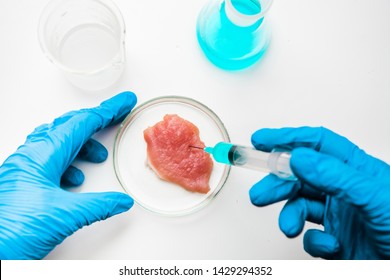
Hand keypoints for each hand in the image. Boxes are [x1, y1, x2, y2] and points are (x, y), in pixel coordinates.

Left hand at [0, 92, 136, 258]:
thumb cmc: (12, 231)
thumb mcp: (65, 216)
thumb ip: (99, 205)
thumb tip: (121, 201)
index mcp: (42, 155)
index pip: (81, 123)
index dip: (107, 111)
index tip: (124, 102)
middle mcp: (32, 156)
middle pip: (69, 126)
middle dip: (96, 121)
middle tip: (116, 116)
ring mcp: (25, 167)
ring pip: (58, 143)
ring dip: (82, 144)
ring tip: (98, 155)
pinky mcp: (24, 181)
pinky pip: (49, 160)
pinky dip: (68, 163)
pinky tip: (74, 179)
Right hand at [249, 127, 389, 258]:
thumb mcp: (374, 198)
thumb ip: (336, 176)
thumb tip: (299, 158)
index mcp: (356, 170)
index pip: (317, 144)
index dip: (288, 139)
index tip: (262, 141)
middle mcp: (344, 189)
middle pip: (301, 177)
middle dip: (278, 184)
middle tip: (260, 195)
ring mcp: (339, 214)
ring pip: (301, 206)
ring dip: (290, 216)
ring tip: (288, 227)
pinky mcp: (336, 239)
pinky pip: (312, 236)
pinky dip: (314, 243)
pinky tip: (330, 246)